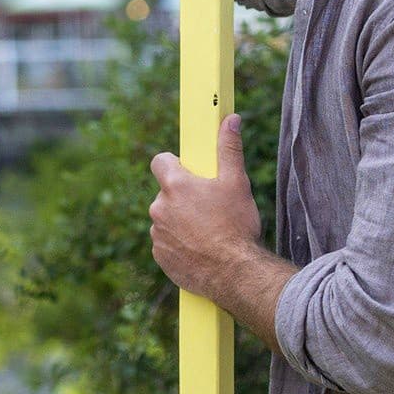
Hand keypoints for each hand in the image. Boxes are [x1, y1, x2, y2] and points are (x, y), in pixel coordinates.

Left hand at [148, 114, 262, 301]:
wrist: (234, 273)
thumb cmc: (236, 225)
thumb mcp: (236, 183)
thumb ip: (229, 149)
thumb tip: (230, 120)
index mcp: (174, 185)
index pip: (160, 161)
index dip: (174, 164)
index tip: (189, 171)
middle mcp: (159, 207)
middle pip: (167, 193)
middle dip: (184, 197)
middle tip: (209, 207)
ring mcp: (157, 233)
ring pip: (166, 219)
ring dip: (181, 221)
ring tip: (209, 231)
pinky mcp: (160, 256)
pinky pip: (167, 243)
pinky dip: (180, 243)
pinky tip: (201, 248)